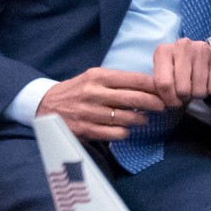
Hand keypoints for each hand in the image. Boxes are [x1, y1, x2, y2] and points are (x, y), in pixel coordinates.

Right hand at [37, 67, 165, 140]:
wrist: (45, 106)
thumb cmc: (76, 91)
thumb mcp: (94, 78)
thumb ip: (118, 81)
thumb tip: (149, 86)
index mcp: (99, 76)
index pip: (135, 79)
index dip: (154, 86)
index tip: (165, 90)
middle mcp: (94, 93)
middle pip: (135, 98)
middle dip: (154, 103)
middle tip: (163, 107)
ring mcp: (89, 112)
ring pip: (127, 118)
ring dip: (141, 120)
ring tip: (144, 119)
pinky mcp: (85, 130)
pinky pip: (116, 134)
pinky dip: (125, 132)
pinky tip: (125, 130)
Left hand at [151, 38, 210, 107]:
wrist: (205, 52)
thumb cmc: (180, 67)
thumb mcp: (164, 72)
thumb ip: (158, 87)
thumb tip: (161, 104)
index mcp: (164, 51)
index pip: (164, 84)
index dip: (169, 100)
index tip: (173, 102)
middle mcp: (183, 47)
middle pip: (182, 90)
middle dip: (184, 98)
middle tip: (186, 92)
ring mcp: (202, 50)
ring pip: (199, 91)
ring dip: (198, 94)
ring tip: (196, 85)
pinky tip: (207, 80)